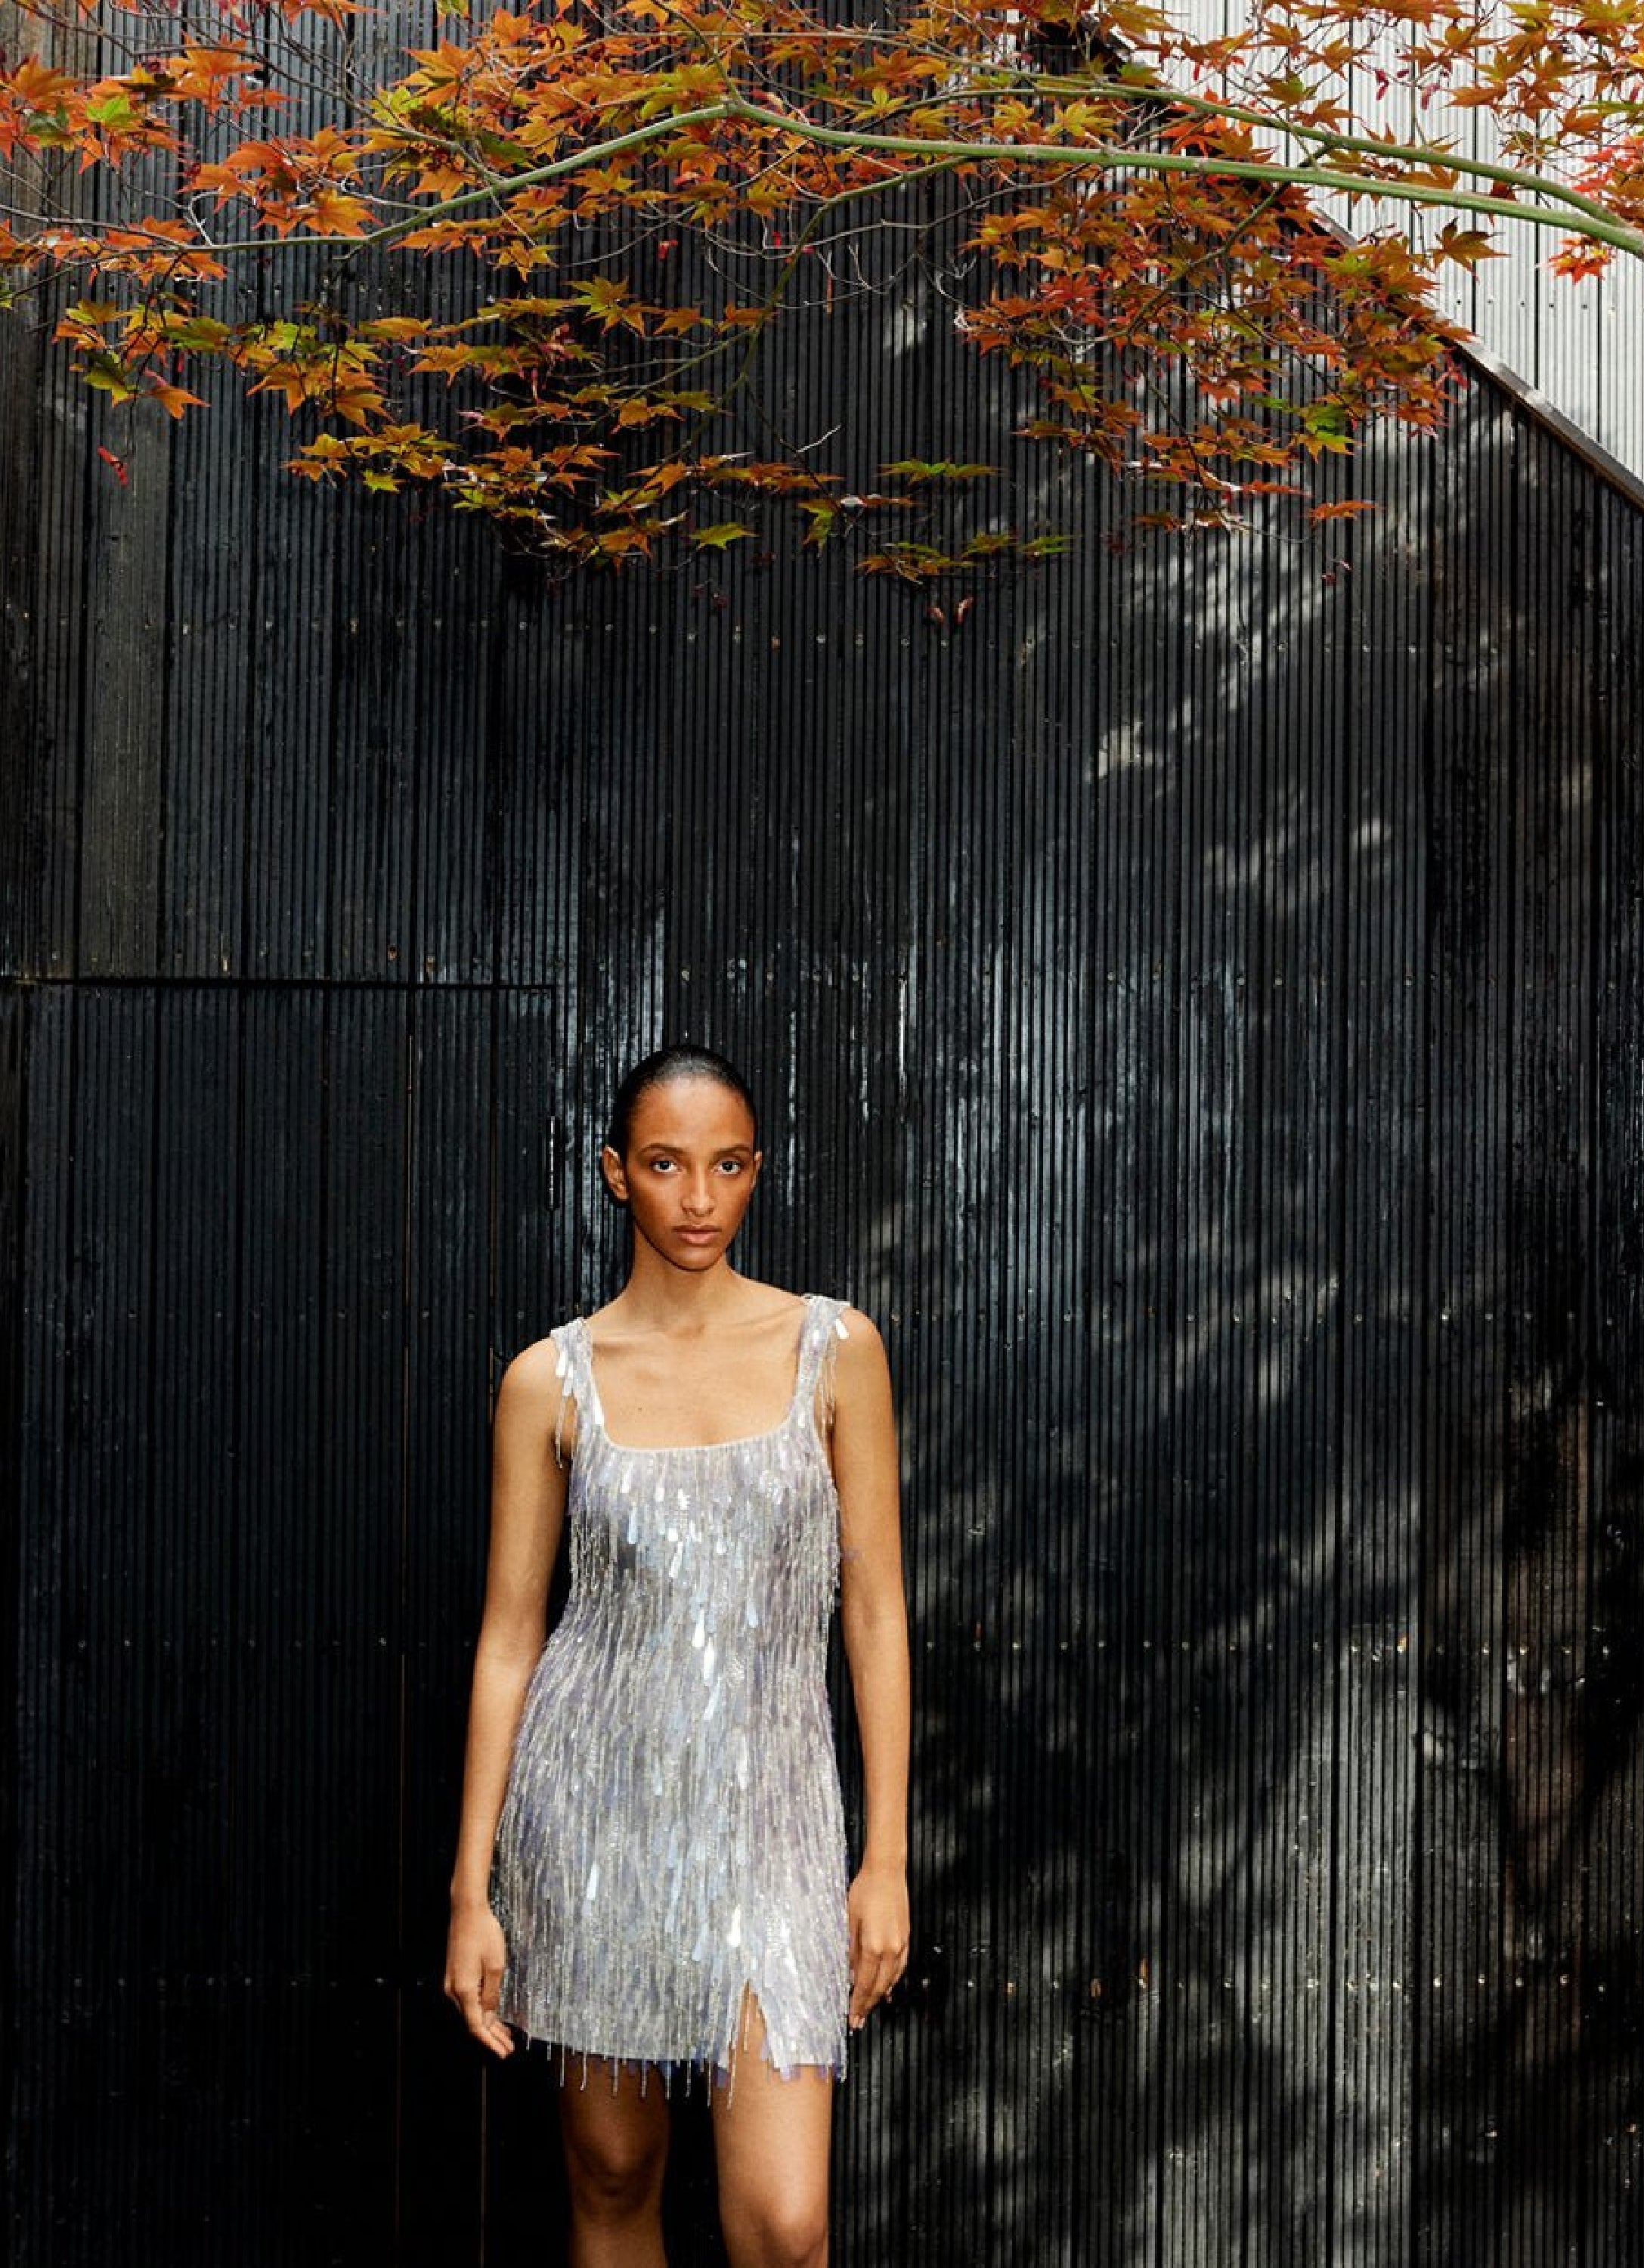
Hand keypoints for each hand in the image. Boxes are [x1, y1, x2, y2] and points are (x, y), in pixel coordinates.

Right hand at [444, 1900, 514, 2057]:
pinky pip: (468, 2000)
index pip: (476, 2026)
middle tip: (508, 2048)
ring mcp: (452, 1983)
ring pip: (471, 2012)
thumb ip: (492, 1994)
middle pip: (473, 2022)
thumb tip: (489, 2016)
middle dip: (491, 2037)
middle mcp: (453, 1990)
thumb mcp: (496, 1966)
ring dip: (488, 2025)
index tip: (503, 2053)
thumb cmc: (484, 1934)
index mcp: (463, 1990)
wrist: (467, 1911)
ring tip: (505, 2036)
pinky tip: (493, 2016)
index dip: (490, 2042)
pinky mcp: (455, 1975)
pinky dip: (482, 2010)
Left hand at [847, 1860, 909, 2030]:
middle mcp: (890, 1949)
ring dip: (881, 1996)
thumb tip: (850, 1973)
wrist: (887, 1872)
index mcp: (873, 1946)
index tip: (852, 2017)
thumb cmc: (864, 1891)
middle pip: (879, 1986)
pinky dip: (893, 1981)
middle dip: (869, 2005)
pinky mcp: (907, 1938)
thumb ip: (852, 1950)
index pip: (864, 1983)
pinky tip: (888, 1987)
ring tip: (872, 2009)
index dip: (858, 2003)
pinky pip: (900, 1967)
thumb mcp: (850, 1920)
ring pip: (892, 1980)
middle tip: (859, 2021)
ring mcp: (901, 1945)